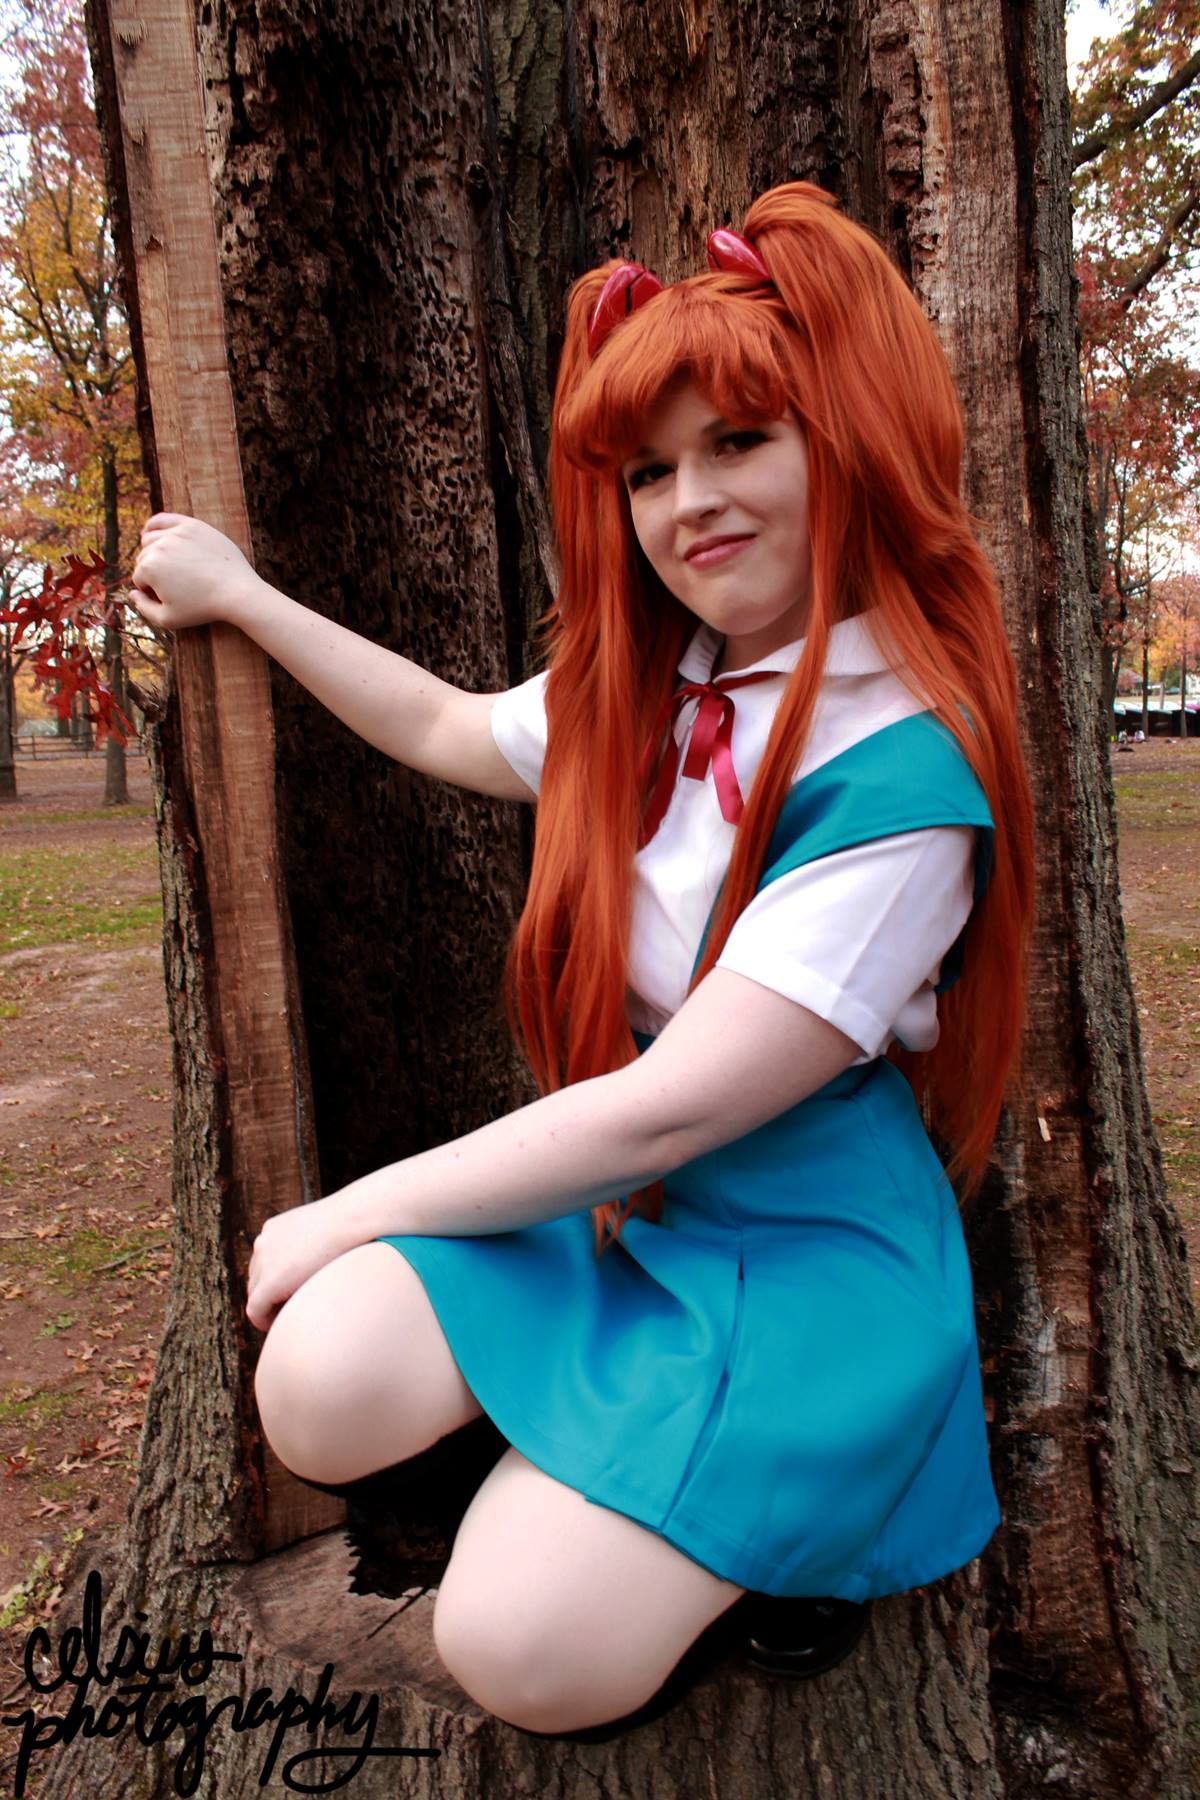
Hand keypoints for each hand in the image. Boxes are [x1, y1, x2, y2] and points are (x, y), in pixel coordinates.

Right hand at [130, 512, 259, 630]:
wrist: (236, 592)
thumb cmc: (202, 608)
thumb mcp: (168, 619)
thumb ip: (143, 608)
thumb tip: (132, 593)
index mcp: (149, 567)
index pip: (139, 579)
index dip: (152, 592)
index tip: (169, 597)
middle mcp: (159, 546)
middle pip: (144, 559)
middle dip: (153, 573)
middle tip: (173, 585)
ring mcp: (176, 533)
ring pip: (150, 539)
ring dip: (153, 552)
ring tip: (168, 566)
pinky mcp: (192, 525)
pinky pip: (163, 520)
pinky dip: (154, 526)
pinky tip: (154, 534)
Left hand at [246, 1194, 362, 1333]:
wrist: (351, 1221)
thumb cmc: (350, 1225)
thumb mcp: (323, 1230)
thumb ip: (313, 1244)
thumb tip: (322, 1260)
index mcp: (274, 1229)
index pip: (265, 1261)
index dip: (276, 1281)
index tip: (293, 1292)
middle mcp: (264, 1243)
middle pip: (257, 1279)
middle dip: (270, 1296)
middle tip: (292, 1308)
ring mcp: (263, 1261)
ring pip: (255, 1295)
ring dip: (269, 1307)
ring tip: (293, 1315)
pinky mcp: (269, 1282)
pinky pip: (255, 1310)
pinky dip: (264, 1321)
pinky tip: (283, 1325)